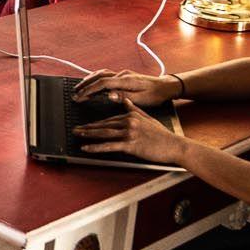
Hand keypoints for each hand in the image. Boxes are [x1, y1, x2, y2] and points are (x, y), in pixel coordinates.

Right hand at [73, 68, 181, 106]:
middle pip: (99, 77)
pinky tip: (92, 81)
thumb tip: (108, 94)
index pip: (102, 83)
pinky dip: (96, 77)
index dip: (89, 90)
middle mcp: (122, 74)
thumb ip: (124, 97)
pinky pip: (106, 74)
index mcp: (125, 80)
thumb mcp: (141, 99)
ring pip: (101, 73)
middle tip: (74, 94)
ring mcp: (123, 73)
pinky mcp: (124, 75)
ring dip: (89, 80)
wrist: (165, 87)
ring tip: (79, 87)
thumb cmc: (155, 95)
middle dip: (85, 85)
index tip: (79, 97)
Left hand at [75, 103, 194, 167]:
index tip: (87, 125)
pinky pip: (109, 146)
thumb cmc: (162, 135)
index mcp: (131, 115)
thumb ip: (134, 109)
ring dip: (88, 134)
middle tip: (75, 129)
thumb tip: (124, 101)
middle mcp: (129, 122)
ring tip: (77, 135)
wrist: (173, 146)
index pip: (109, 119)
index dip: (96, 123)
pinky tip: (86, 148)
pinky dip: (96, 147)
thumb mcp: (148, 117)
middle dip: (88, 127)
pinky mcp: (130, 145)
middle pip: (104, 125)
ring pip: (104, 133)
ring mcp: (129, 133)